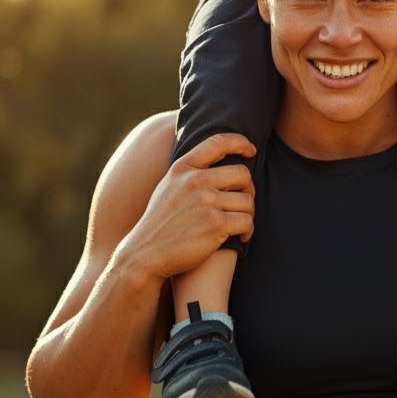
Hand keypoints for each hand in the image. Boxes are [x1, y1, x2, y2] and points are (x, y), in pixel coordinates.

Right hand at [127, 134, 255, 280]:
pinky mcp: (216, 224)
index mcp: (183, 167)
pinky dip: (248, 230)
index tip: (251, 150)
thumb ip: (189, 171)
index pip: (218, 142)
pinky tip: (241, 235)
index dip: (240, 142)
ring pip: (247, 201)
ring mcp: (206, 202)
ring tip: (240, 222)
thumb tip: (219, 158)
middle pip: (242, 174)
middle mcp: (195, 181)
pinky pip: (247, 221)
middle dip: (248, 189)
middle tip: (243, 203)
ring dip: (248, 213)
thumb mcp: (168, 186)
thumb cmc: (160, 222)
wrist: (145, 254)